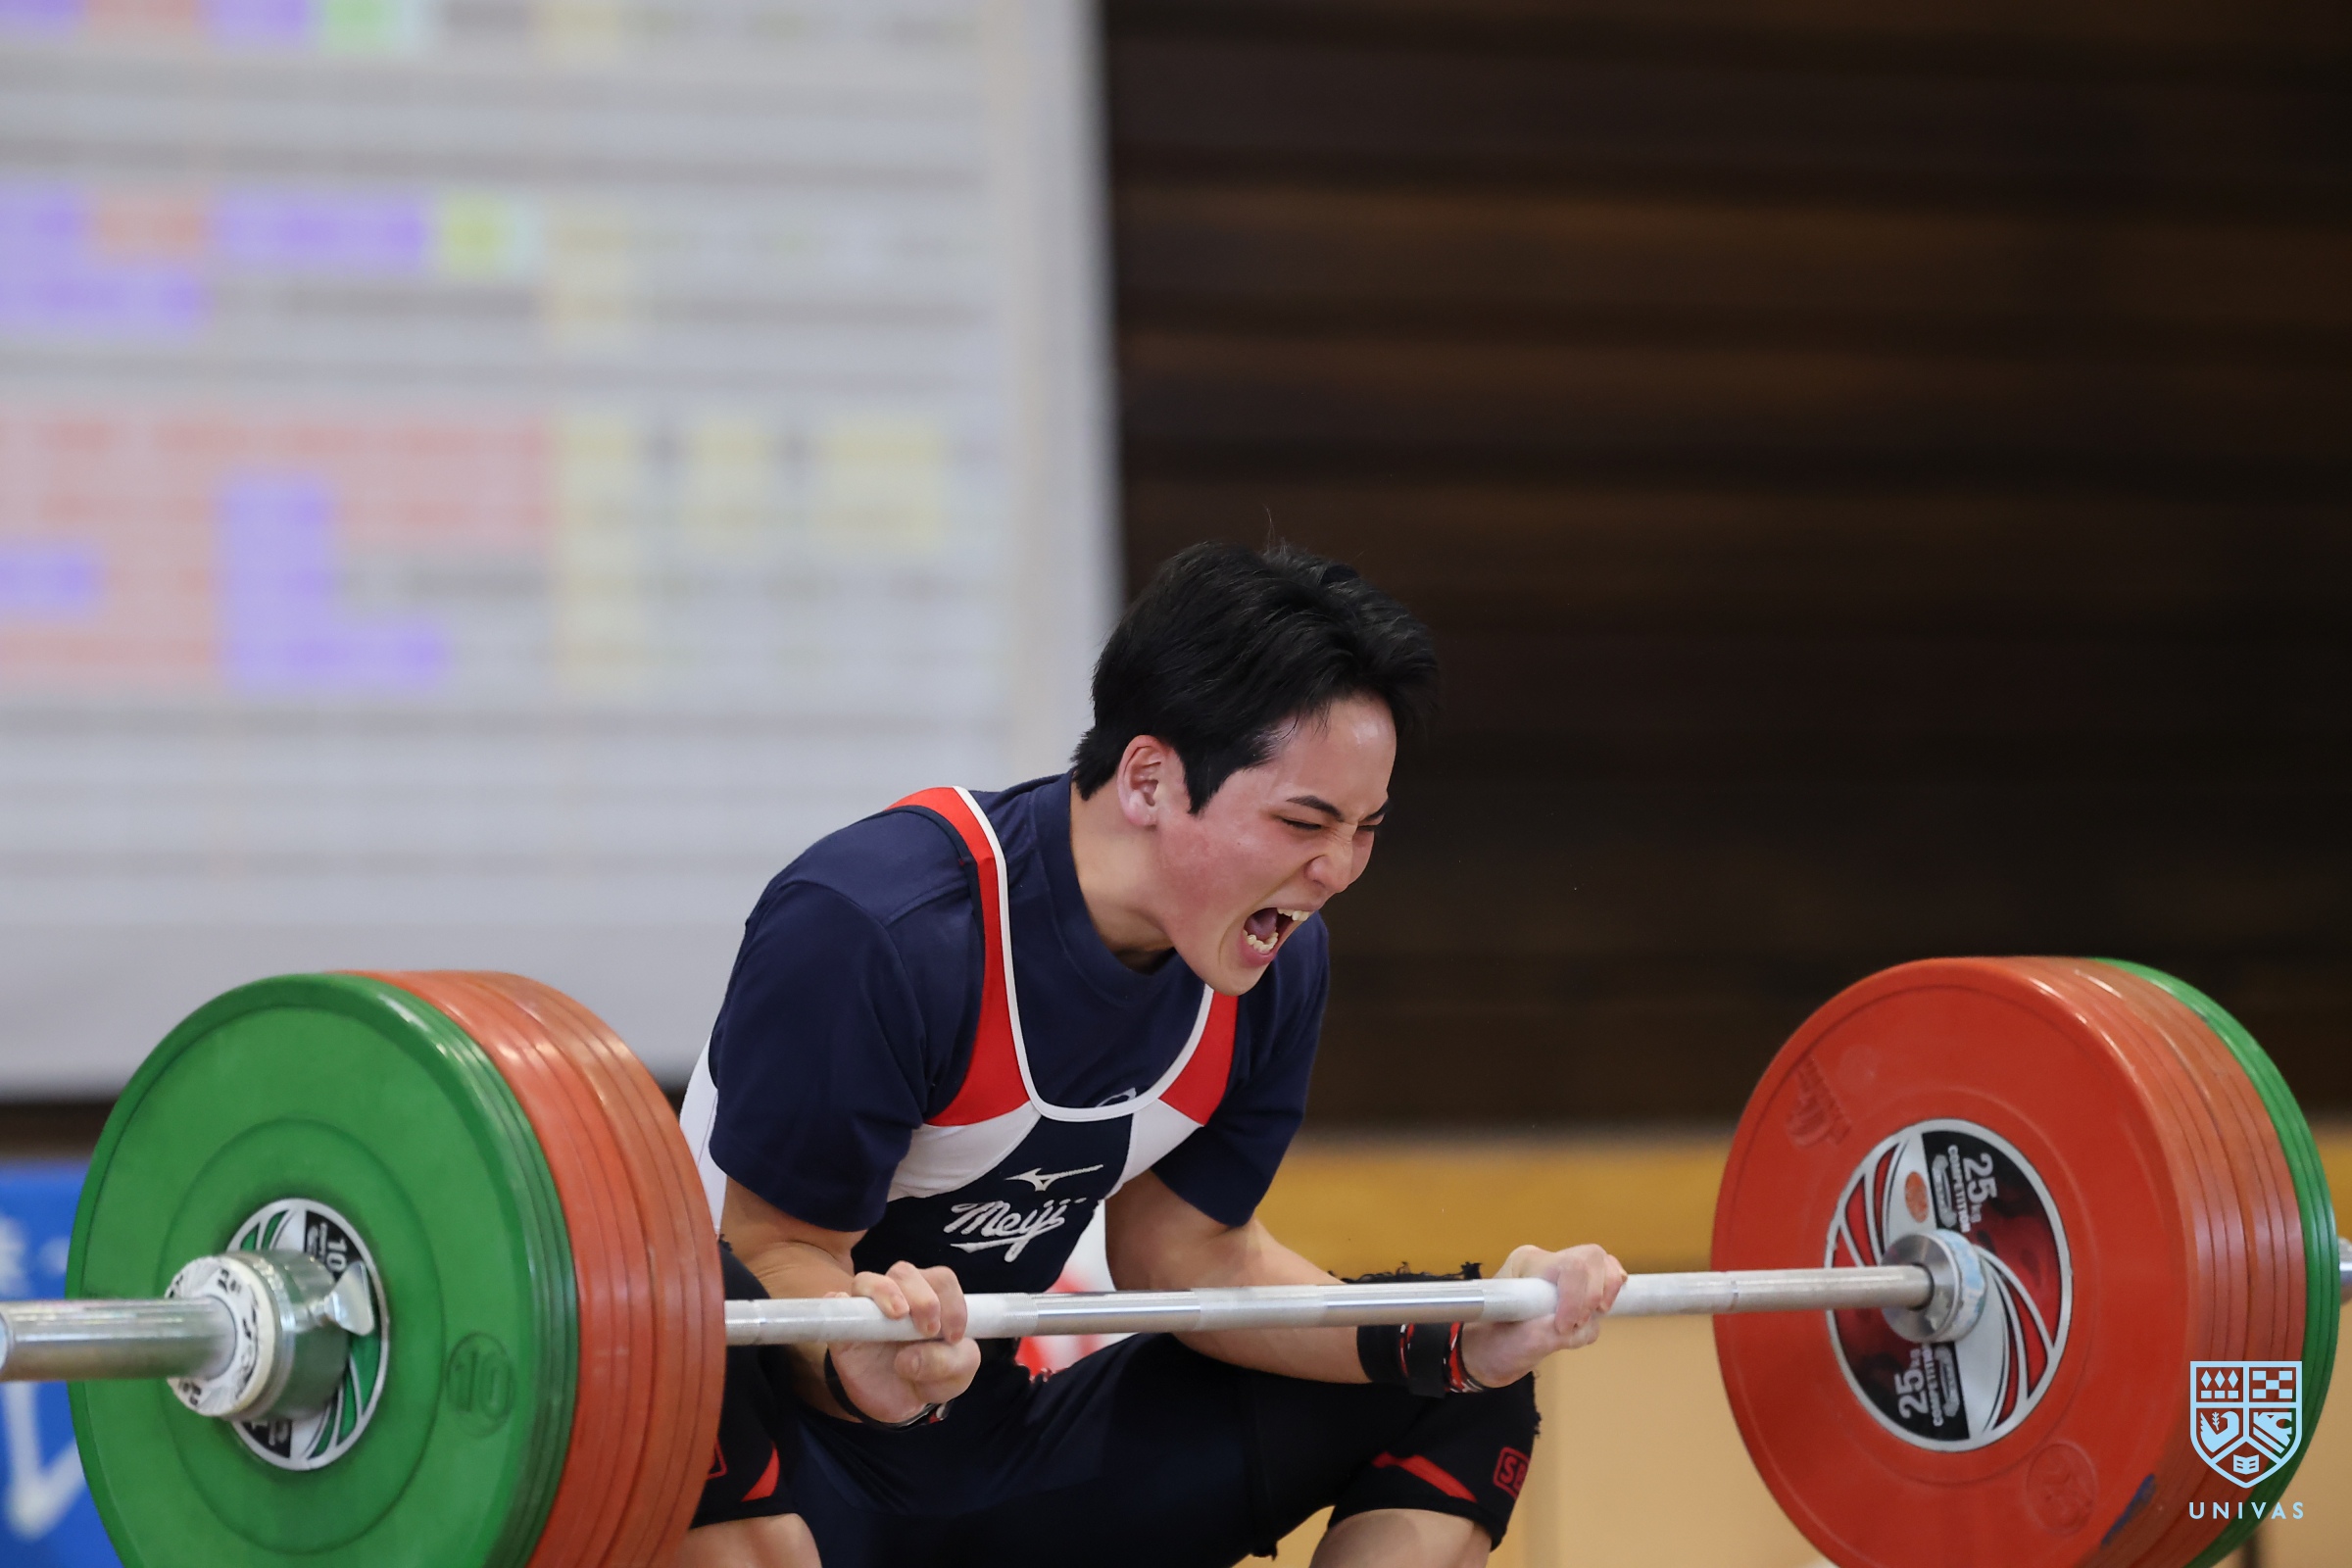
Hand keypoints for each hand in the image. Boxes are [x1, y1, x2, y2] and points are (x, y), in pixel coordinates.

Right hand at [823, 1261, 979, 1422]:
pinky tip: (851, 1320)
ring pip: (867, 1280)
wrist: (897, 1405)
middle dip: (922, 1297)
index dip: (952, 1302)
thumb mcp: (955, 1377)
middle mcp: (899, 1295)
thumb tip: (909, 1359)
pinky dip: (838, 1302)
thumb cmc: (930, 1379)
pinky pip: (834, 1304)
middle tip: (929, 1330)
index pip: (942, 1280)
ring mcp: (866, 1309)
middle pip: (905, 1273)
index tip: (953, 1337)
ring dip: (885, 1292)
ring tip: (898, 1315)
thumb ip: (949, 1363)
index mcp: (932, 1299)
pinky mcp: (842, 1328)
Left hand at [1459, 1243, 1625, 1387]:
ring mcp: (1564, 1274)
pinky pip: (1608, 1287)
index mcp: (1528, 1262)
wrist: (1487, 1355)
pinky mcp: (1576, 1291)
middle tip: (1575, 1324)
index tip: (1563, 1327)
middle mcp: (1548, 1261)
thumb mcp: (1518, 1342)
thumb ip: (1550, 1333)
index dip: (1576, 1298)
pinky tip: (1584, 1323)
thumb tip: (1583, 1327)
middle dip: (1593, 1295)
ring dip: (1601, 1299)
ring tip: (1580, 1323)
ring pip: (1605, 1269)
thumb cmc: (1493, 1344)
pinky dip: (1604, 1308)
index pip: (1571, 1265)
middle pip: (1593, 1259)